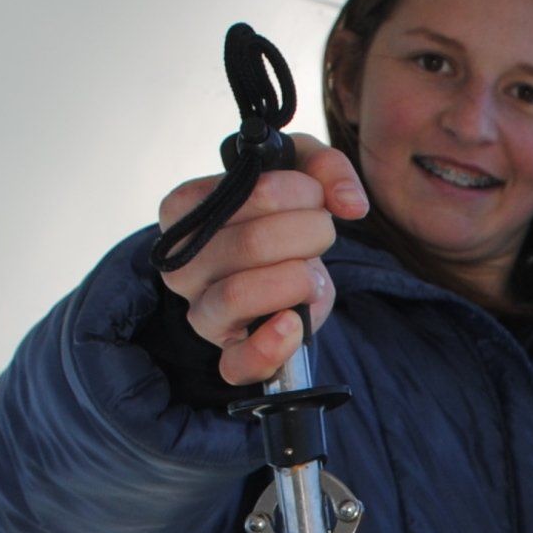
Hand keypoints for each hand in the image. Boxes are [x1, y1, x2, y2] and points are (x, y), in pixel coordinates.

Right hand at [155, 134, 368, 386]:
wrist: (285, 277)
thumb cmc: (281, 221)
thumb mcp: (300, 177)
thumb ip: (325, 168)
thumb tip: (351, 201)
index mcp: (184, 211)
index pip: (240, 192)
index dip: (296, 192)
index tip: (315, 197)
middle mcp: (181, 263)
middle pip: (251, 243)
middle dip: (309, 234)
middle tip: (321, 233)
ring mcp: (201, 313)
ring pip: (240, 294)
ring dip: (298, 279)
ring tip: (311, 274)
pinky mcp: (229, 355)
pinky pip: (238, 364)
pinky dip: (271, 347)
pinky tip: (294, 324)